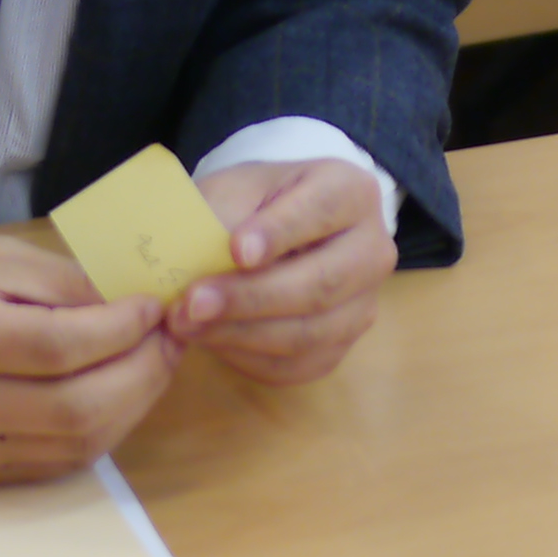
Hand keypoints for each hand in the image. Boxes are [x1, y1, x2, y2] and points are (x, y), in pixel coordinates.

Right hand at [0, 229, 176, 485]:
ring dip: (131, 406)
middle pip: (77, 407)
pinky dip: (98, 431)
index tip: (156, 306)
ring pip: (75, 444)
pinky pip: (54, 462)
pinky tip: (114, 394)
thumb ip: (63, 283)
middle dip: (143, 373)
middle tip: (171, 338)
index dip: (123, 329)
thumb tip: (134, 305)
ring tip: (152, 363)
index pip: (61, 346)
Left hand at [172, 158, 392, 386]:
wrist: (269, 238)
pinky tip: (209, 339)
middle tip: (193, 302)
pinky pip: (295, 365)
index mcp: (350, 192)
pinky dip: (246, 356)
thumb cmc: (251, 206)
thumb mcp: (233, 191)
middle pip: (322, 283)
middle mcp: (371, 250)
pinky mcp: (337, 347)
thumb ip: (221, 218)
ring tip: (186, 324)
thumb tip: (192, 265)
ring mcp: (361, 305)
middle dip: (251, 297)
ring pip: (308, 333)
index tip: (237, 249)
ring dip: (240, 333)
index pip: (323, 210)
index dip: (281, 231)